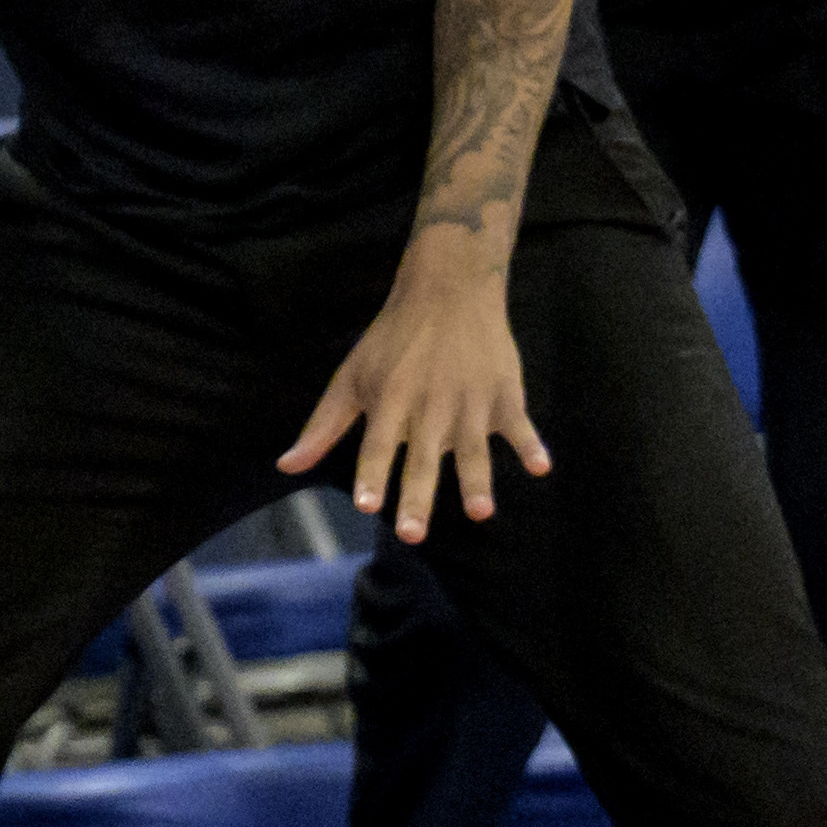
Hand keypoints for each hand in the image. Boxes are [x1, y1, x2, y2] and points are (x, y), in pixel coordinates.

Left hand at [278, 249, 549, 543]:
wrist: (447, 292)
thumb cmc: (390, 343)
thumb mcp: (350, 378)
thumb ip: (323, 426)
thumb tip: (286, 466)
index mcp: (390, 399)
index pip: (378, 444)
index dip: (373, 473)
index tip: (367, 505)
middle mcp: (429, 404)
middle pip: (422, 457)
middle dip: (417, 495)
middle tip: (411, 535)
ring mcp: (469, 401)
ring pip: (473, 448)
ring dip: (477, 480)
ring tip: (480, 513)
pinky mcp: (503, 395)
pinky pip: (519, 424)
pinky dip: (530, 444)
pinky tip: (540, 467)